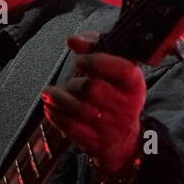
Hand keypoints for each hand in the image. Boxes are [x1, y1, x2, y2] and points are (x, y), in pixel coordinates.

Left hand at [40, 32, 144, 176]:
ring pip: (78, 108)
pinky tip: (50, 107)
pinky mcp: (95, 142)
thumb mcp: (116, 71)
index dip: (95, 61)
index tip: (79, 61)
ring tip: (49, 93)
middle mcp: (126, 106)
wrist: (123, 139)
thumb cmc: (115, 96)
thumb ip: (96, 48)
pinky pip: (71, 127)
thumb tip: (73, 40)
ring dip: (59, 98)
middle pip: (93, 88)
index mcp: (134, 85)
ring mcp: (111, 127)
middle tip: (69, 82)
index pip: (120, 69)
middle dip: (74, 82)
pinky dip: (56, 115)